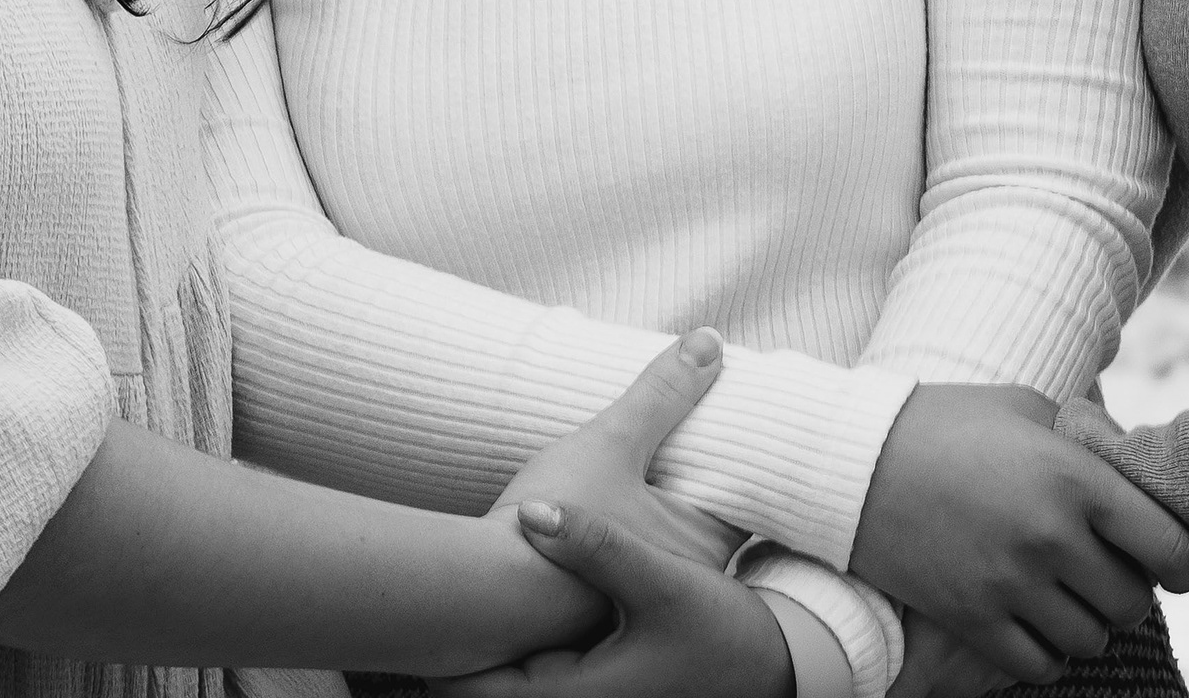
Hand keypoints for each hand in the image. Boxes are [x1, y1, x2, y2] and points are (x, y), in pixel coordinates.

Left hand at [430, 501, 790, 697]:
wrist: (771, 663)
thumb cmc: (719, 632)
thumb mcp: (661, 582)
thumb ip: (597, 546)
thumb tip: (533, 510)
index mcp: (571, 695)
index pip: (468, 694)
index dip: (436, 657)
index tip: (417, 611)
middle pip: (478, 685)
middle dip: (455, 645)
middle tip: (425, 590)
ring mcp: (581, 697)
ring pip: (504, 677)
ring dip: (486, 640)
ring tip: (459, 584)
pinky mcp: (592, 685)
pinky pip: (534, 669)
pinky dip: (516, 640)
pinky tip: (514, 593)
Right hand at [490, 329, 746, 577]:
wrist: (484, 586)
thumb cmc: (556, 516)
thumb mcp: (613, 441)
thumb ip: (662, 393)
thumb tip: (709, 340)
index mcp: (701, 546)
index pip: (744, 496)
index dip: (742, 457)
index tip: (735, 422)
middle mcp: (679, 580)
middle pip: (702, 513)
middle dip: (695, 474)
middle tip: (689, 425)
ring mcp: (637, 593)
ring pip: (659, 532)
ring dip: (651, 497)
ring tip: (640, 452)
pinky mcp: (596, 597)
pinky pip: (623, 550)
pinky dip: (621, 520)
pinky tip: (599, 492)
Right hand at [849, 384, 1188, 683]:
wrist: (849, 460)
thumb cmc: (941, 421)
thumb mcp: (1024, 406)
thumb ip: (1088, 437)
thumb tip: (1137, 466)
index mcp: (1074, 477)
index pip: (1171, 549)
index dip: (1184, 563)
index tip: (1169, 560)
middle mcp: (1050, 536)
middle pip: (1133, 602)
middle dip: (1127, 590)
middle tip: (1103, 569)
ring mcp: (1010, 584)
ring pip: (1091, 639)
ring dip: (1087, 622)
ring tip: (1065, 594)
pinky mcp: (971, 619)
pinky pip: (1041, 665)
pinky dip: (1048, 652)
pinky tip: (1035, 622)